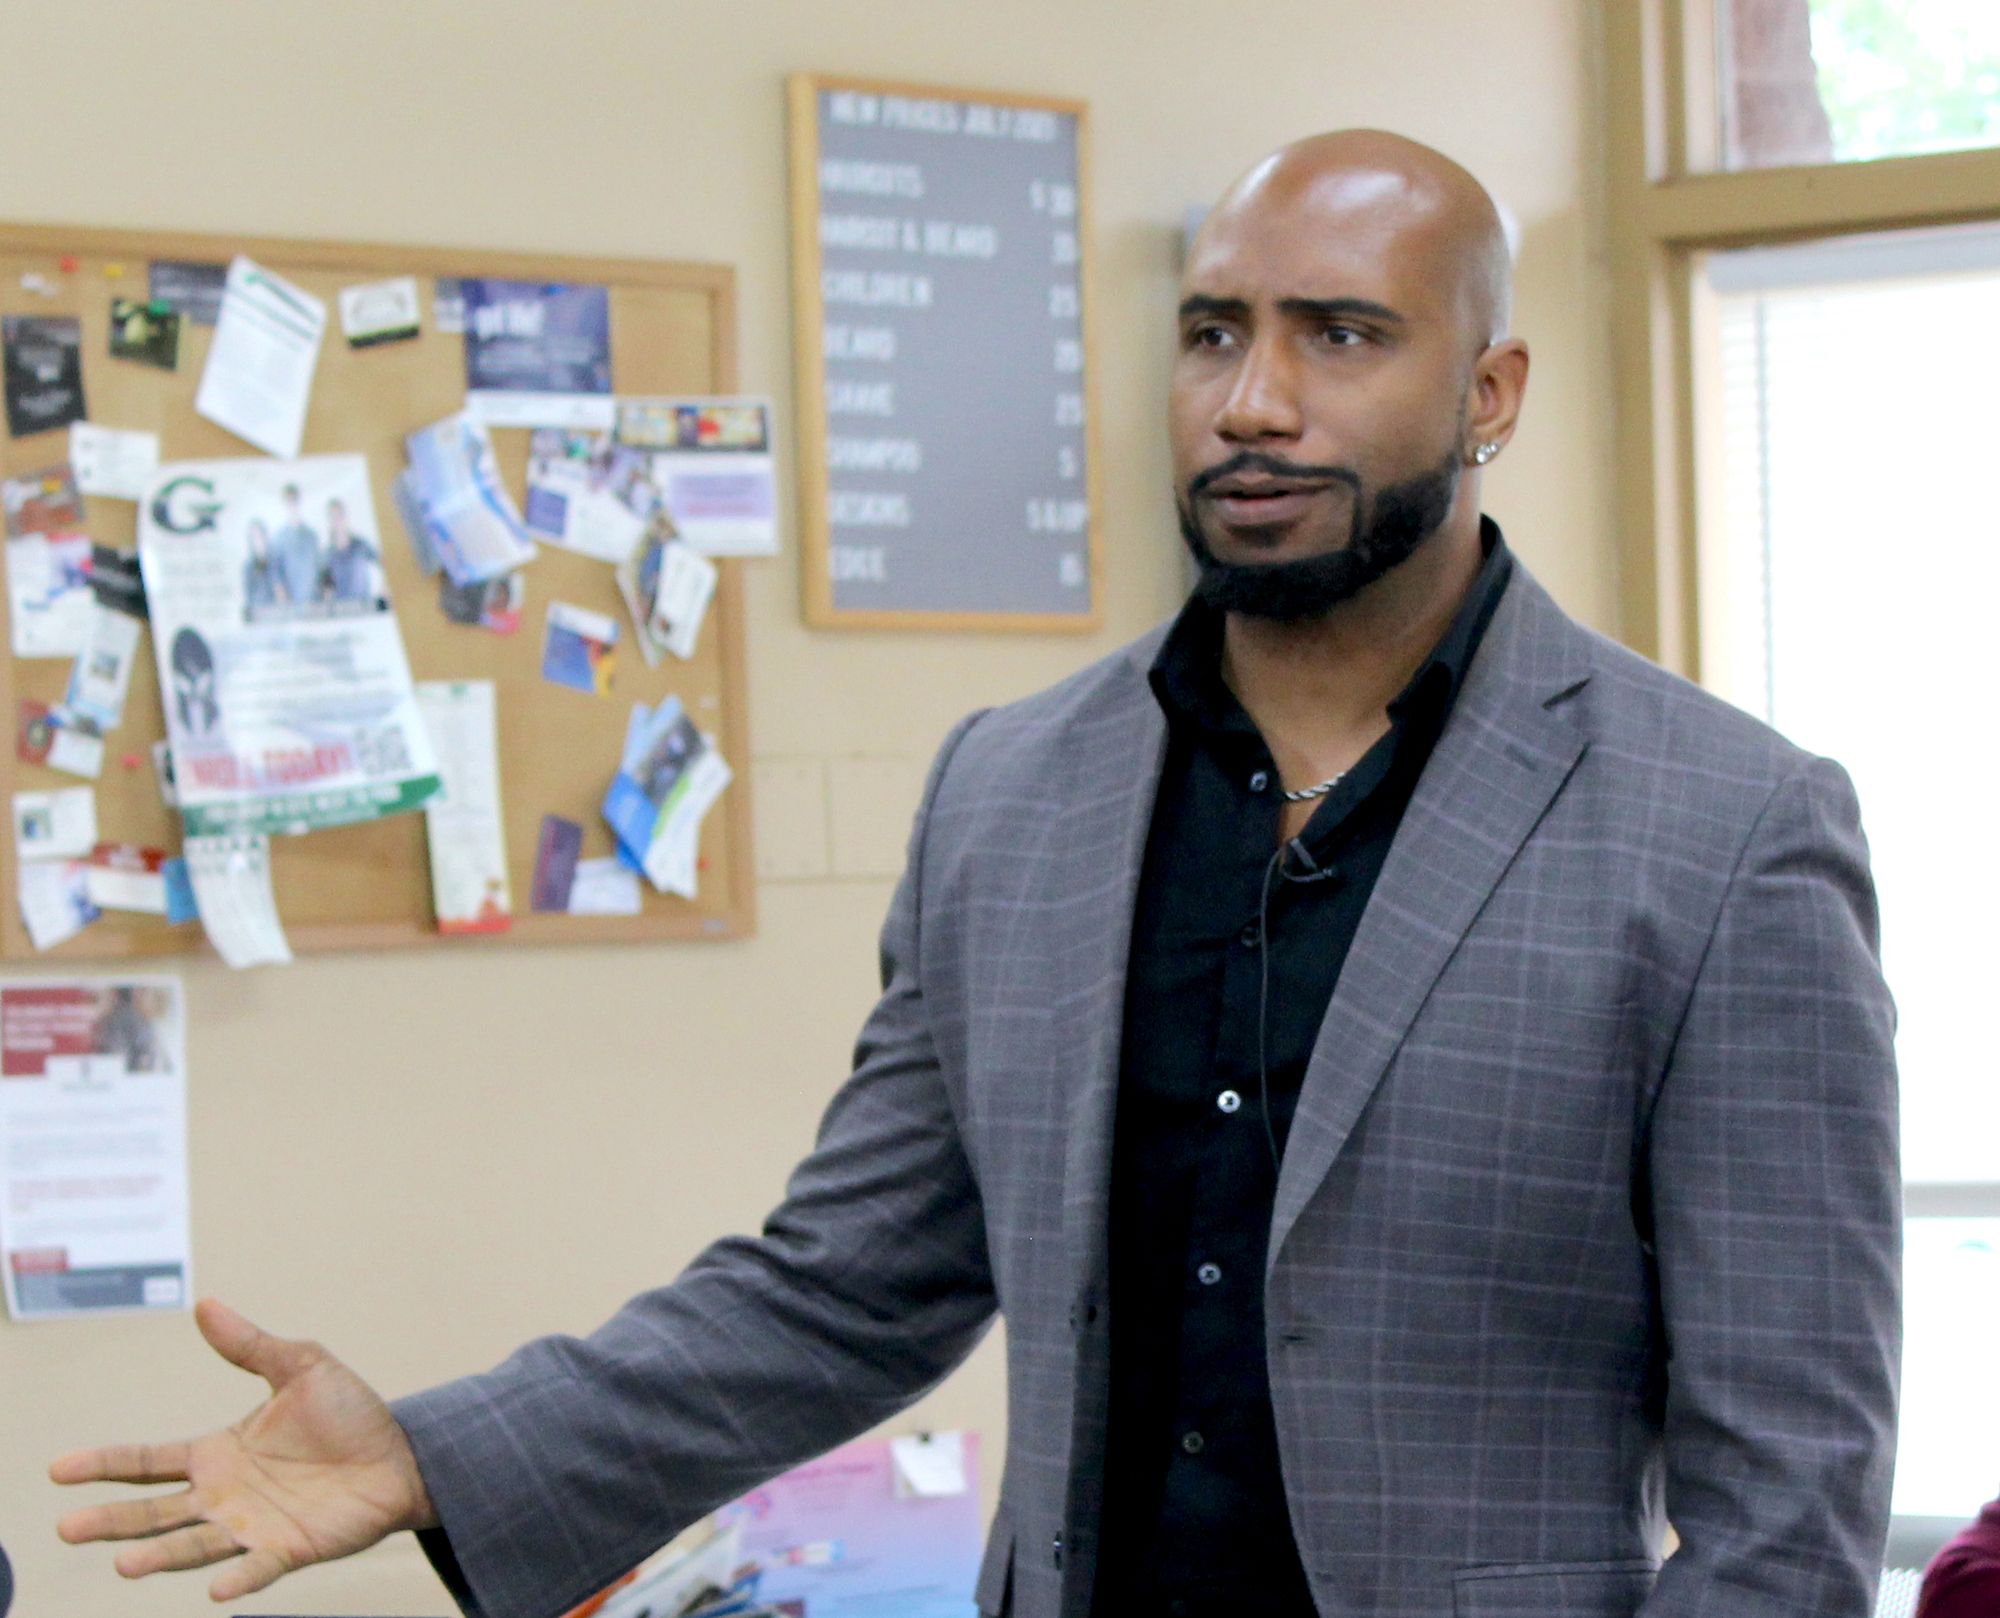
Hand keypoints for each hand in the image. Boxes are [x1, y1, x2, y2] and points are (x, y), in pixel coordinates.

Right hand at [50, 1298, 436, 1602]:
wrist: (400, 1453)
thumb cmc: (349, 1414)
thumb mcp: (301, 1366)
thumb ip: (251, 1345)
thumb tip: (205, 1305)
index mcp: (217, 1453)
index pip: (149, 1460)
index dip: (106, 1462)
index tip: (59, 1468)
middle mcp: (223, 1496)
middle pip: (154, 1512)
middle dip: (111, 1520)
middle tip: (67, 1528)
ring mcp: (252, 1527)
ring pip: (193, 1546)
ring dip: (159, 1556)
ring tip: (124, 1564)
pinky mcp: (289, 1549)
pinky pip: (258, 1568)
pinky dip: (238, 1579)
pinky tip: (217, 1589)